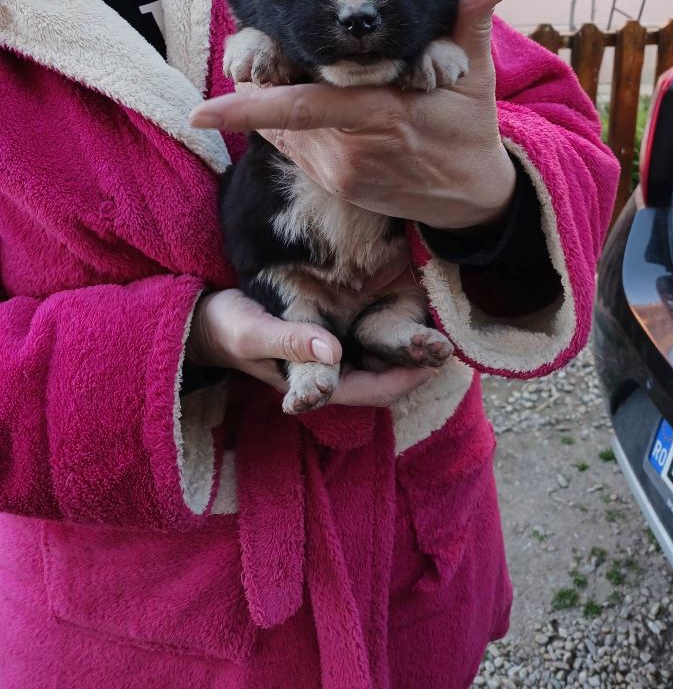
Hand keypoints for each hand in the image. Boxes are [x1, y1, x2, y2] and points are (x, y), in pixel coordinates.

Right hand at [187, 288, 434, 405]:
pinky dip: (392, 324)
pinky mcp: (330, 330)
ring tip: (441, 324)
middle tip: (450, 342)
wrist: (205, 319)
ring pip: (380, 355)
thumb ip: (289, 342)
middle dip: (417, 363)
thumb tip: (332, 351)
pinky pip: (368, 332)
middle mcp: (331, 371)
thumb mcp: (253, 331)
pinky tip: (412, 299)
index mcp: (315, 382)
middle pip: (385, 375)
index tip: (436, 361)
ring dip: (409, 344)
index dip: (406, 379)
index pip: (372, 390)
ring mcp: (331, 352)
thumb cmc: (226, 328)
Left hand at [191, 0, 518, 229]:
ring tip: (277, 71)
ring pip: (281, 129)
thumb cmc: (470, 132)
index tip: (199, 112)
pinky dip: (283, 121)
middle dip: (257, 85)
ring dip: (270, 101)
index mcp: (382, 118)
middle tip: (245, 55)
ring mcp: (338, 174)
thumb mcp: (476, 77)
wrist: (471, 200)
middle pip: (281, 112)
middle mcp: (350, 152)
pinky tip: (294, 99)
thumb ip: (471, 22)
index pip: (305, 108)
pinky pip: (291, 147)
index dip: (249, 108)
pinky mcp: (332, 185)